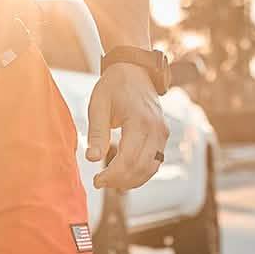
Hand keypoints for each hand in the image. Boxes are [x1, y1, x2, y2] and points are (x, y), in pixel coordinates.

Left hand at [86, 64, 168, 190]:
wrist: (135, 70)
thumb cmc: (114, 86)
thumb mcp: (98, 106)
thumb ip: (97, 133)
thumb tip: (92, 159)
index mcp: (140, 121)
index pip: (129, 159)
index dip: (113, 175)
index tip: (96, 181)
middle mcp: (156, 129)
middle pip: (141, 167)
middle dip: (120, 180)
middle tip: (100, 182)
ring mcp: (162, 133)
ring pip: (151, 168)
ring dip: (131, 180)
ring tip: (110, 181)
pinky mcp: (163, 136)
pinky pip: (155, 162)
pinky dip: (141, 172)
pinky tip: (124, 175)